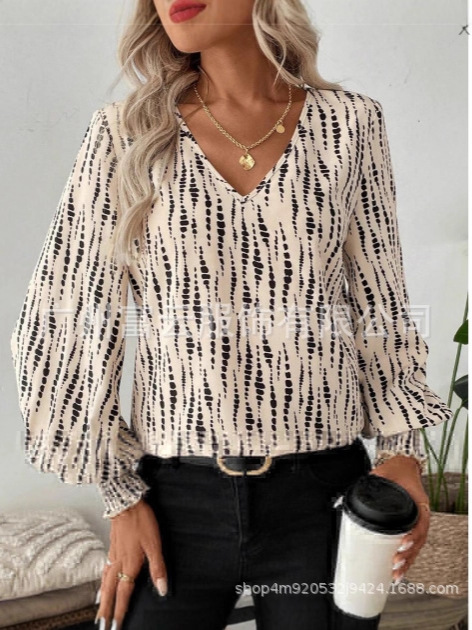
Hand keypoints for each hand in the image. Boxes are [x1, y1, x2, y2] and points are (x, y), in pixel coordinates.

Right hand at [95, 498, 167, 629]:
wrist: (126, 502)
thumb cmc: (141, 521)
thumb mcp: (155, 544)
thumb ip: (158, 568)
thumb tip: (162, 589)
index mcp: (130, 564)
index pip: (124, 594)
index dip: (120, 611)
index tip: (116, 626)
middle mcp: (119, 562)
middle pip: (110, 591)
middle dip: (106, 610)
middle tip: (102, 626)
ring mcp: (113, 554)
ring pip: (105, 582)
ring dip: (103, 599)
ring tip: (99, 611)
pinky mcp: (112, 547)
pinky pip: (104, 570)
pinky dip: (101, 582)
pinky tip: (101, 583)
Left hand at [369, 456, 429, 582]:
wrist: (404, 464)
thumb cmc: (395, 470)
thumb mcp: (382, 475)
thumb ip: (366, 486)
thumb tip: (342, 501)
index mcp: (418, 503)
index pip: (420, 523)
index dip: (412, 536)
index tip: (402, 544)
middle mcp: (421, 514)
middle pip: (419, 540)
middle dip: (408, 555)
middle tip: (395, 564)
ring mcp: (418, 521)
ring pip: (417, 546)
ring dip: (408, 561)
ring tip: (397, 575)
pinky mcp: (412, 525)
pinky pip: (413, 543)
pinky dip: (407, 557)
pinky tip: (400, 569)